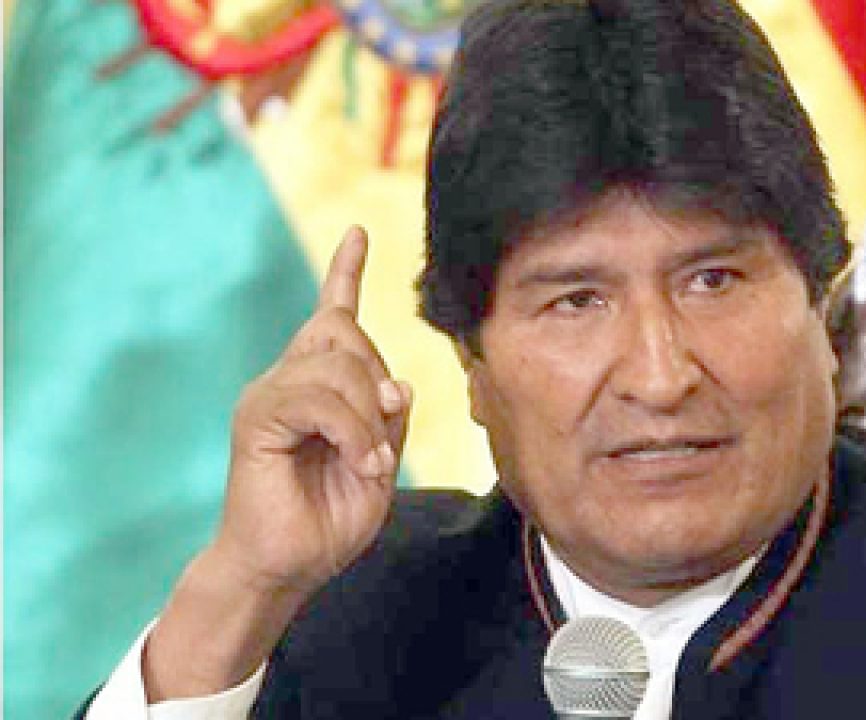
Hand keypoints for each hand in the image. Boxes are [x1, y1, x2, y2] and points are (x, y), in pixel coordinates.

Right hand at [214, 225, 409, 595]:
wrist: (286, 566)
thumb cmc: (329, 519)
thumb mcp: (379, 463)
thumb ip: (389, 419)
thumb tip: (396, 381)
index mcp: (317, 386)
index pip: (333, 315)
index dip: (347, 273)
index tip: (360, 233)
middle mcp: (288, 379)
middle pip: (347, 334)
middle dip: (378, 384)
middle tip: (381, 443)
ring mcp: (268, 394)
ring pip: (339, 366)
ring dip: (369, 418)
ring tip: (367, 463)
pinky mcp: (257, 418)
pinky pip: (317, 399)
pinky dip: (351, 431)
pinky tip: (357, 461)